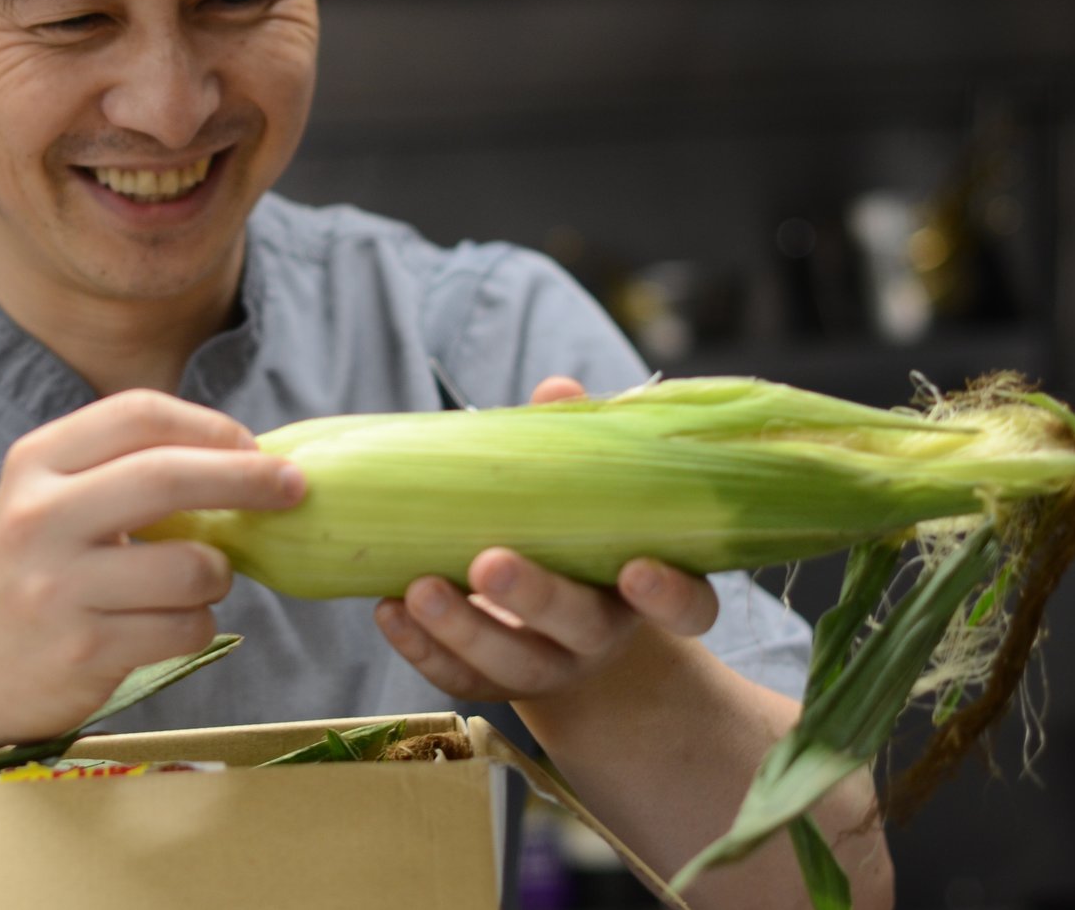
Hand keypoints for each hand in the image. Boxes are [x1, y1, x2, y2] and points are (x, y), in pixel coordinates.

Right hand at [0, 389, 304, 747]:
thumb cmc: (31, 571)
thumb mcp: (51, 499)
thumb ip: (125, 469)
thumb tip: (245, 454)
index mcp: (36, 463)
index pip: (139, 415)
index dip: (210, 425)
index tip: (252, 445)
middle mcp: (41, 517)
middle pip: (169, 476)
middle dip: (247, 478)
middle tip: (294, 487)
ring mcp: (59, 587)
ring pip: (192, 567)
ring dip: (218, 574)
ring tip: (198, 580)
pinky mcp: (83, 650)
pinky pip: (184, 628)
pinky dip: (196, 625)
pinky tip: (168, 624)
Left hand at [373, 376, 718, 703]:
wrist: (552, 626)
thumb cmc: (573, 535)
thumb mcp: (585, 495)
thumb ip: (576, 447)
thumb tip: (556, 390)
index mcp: (643, 586)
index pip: (687, 607)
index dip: (669, 596)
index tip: (637, 570)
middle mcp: (601, 634)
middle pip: (579, 627)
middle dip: (534, 597)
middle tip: (488, 563)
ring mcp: (548, 666)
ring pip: (511, 662)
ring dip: (461, 627)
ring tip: (417, 587)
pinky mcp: (493, 684)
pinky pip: (457, 678)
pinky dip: (419, 647)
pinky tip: (387, 609)